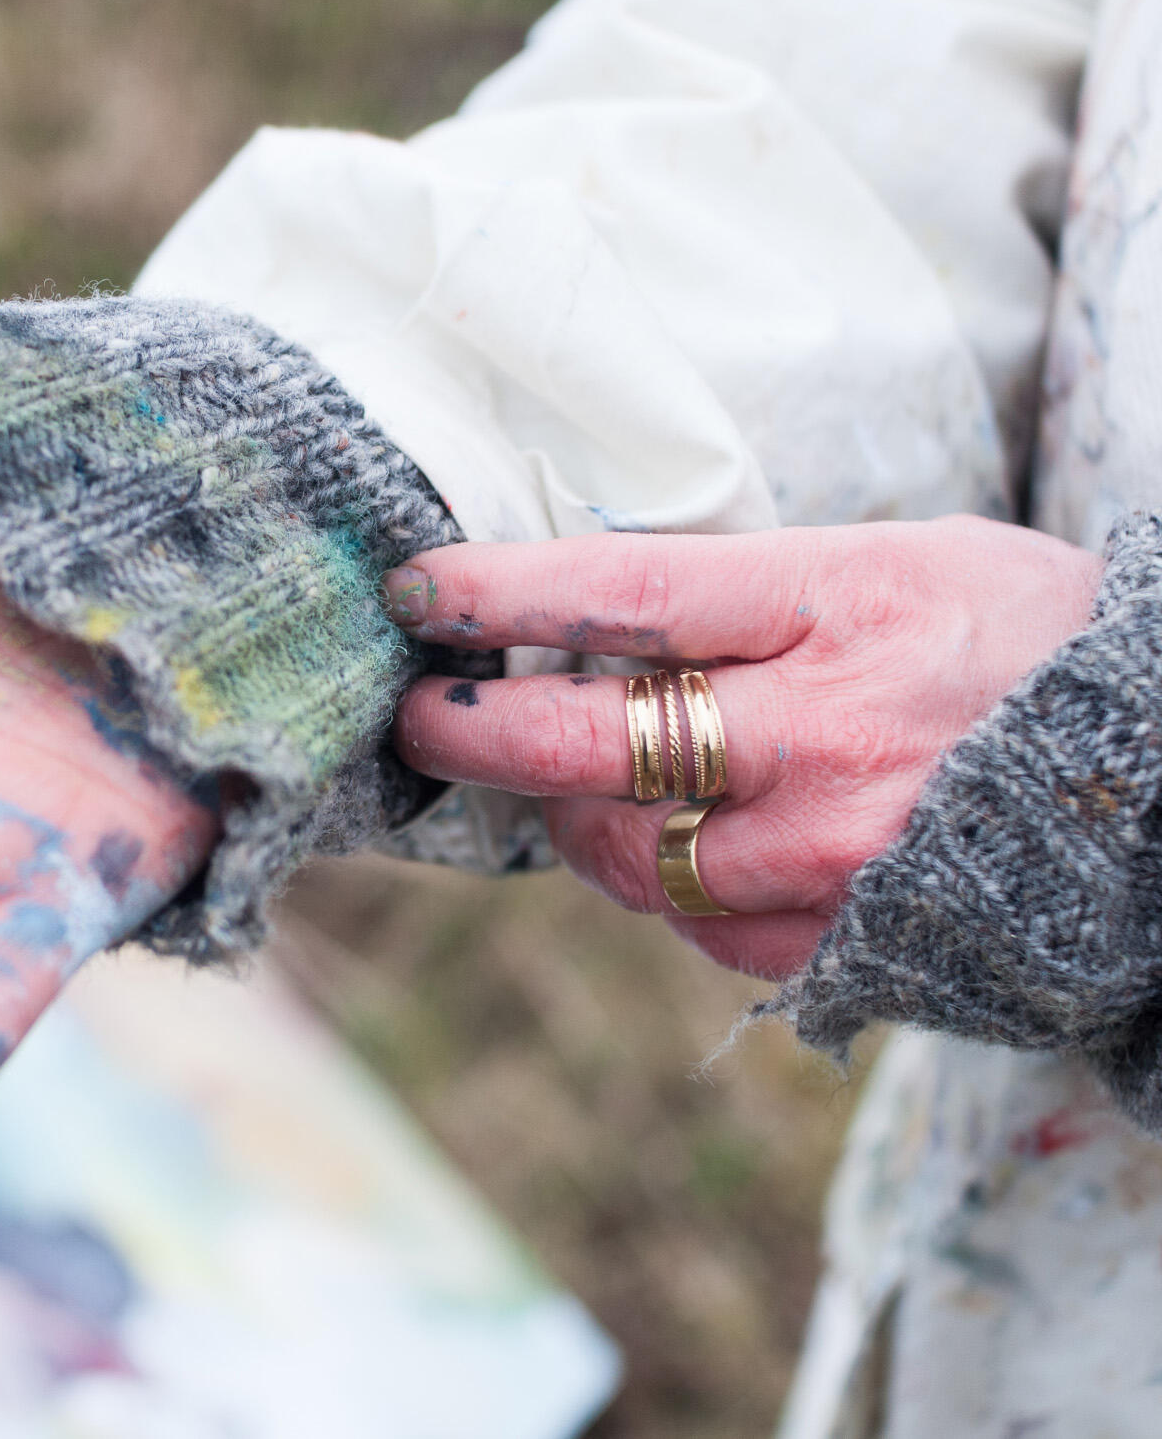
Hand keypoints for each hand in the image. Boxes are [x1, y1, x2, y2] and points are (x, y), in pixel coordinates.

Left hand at [383, 518, 1102, 979]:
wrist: (1157, 775)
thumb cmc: (1013, 640)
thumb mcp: (893, 562)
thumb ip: (747, 594)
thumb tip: (583, 621)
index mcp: (843, 607)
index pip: (629, 597)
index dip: (503, 595)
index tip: (417, 589)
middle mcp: (830, 739)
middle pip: (591, 744)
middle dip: (475, 732)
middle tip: (418, 718)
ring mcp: (834, 854)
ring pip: (625, 851)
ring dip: (573, 813)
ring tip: (573, 775)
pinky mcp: (843, 942)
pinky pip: (694, 922)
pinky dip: (660, 880)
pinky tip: (674, 837)